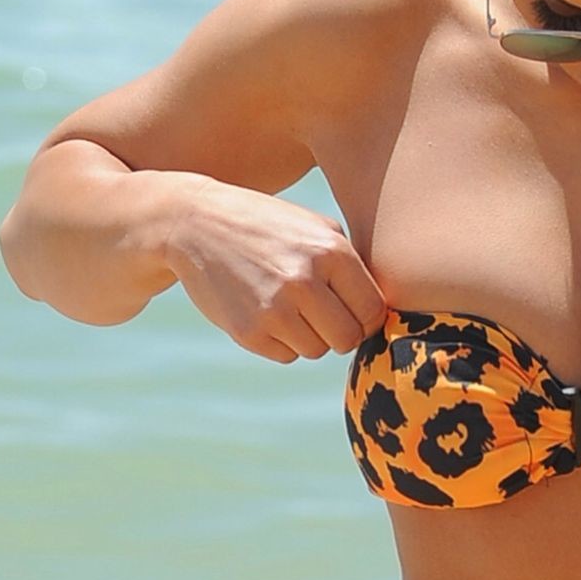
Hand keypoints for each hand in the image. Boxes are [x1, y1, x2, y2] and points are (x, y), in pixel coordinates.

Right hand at [164, 181, 387, 363]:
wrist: (196, 223)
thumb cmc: (271, 226)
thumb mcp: (319, 229)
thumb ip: (354, 269)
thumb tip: (385, 317)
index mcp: (332, 252)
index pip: (374, 311)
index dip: (368, 316)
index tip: (354, 310)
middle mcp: (304, 281)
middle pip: (348, 339)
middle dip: (342, 332)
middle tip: (325, 314)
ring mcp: (274, 309)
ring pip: (317, 351)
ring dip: (311, 336)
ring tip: (291, 305)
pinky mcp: (248, 331)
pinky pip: (286, 356)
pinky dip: (282, 341)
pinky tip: (267, 311)